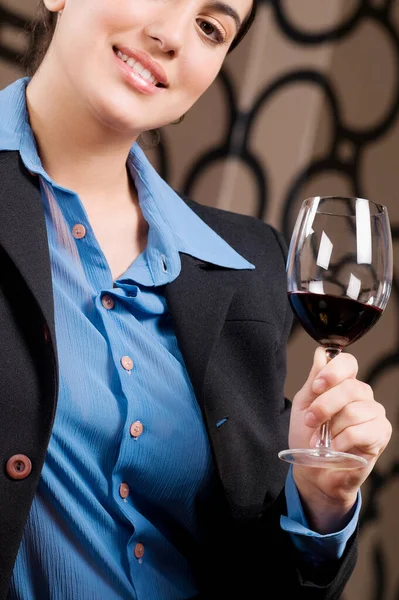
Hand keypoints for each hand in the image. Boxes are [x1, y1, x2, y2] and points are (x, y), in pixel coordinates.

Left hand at [289, 347, 391, 533]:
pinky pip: (361, 431)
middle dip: (324, 406)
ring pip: (354, 411)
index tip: (317, 387)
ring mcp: (374, 413)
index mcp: (342, 384)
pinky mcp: (380, 433)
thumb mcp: (303, 406)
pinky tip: (336, 448)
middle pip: (350, 387)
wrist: (315, 472)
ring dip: (331, 429)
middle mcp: (361, 396)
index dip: (333, 371)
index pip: (348, 363)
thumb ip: (313, 381)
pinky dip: (342, 441)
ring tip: (323, 441)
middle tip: (311, 421)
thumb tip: (321, 354)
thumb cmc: (308, 439)